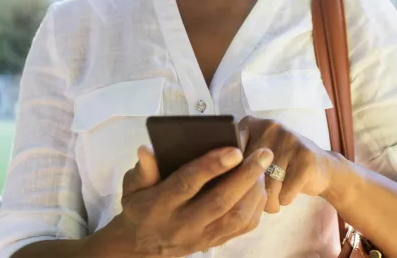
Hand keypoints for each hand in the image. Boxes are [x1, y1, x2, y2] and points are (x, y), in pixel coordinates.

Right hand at [115, 144, 274, 256]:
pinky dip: (256, 207)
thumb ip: (143, 169)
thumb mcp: (132, 187)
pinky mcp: (213, 243)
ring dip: (255, 191)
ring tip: (263, 166)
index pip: (187, 184)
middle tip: (264, 153)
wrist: (140, 247)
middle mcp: (183, 224)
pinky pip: (241, 228)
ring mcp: (201, 237)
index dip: (211, 166)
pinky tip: (260, 186)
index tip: (234, 150)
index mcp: (160, 205)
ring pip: (235, 217)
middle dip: (245, 176)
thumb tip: (147, 149)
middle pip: (219, 201)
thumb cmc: (140, 207)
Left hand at [239, 115, 336, 213]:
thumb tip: (219, 180)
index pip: (230, 154)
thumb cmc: (280, 166)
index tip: (237, 184)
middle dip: (253, 193)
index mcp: (252, 124)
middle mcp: (269, 126)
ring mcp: (289, 139)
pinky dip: (284, 200)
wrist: (322, 168)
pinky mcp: (305, 157)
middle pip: (248, 172)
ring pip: (267, 185)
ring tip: (273, 198)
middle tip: (259, 197)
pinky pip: (285, 193)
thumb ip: (236, 162)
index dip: (232, 175)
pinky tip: (288, 193)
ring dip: (268, 201)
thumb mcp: (256, 157)